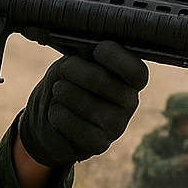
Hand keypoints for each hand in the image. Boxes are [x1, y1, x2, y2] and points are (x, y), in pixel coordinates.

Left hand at [18, 41, 148, 167]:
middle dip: (74, 70)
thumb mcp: (80, 58)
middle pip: (102, 81)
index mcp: (131, 79)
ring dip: (62, 92)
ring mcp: (116, 125)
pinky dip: (58, 115)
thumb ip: (89, 50)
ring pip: (85, 103)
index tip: (95, 50)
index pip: (136, 71)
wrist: (51, 114)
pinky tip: (56, 111)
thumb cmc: (69, 79)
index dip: (113, 56)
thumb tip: (87, 43)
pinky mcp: (100, 144)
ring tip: (58, 90)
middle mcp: (129, 103)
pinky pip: (74, 126)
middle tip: (63, 69)